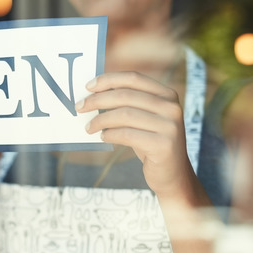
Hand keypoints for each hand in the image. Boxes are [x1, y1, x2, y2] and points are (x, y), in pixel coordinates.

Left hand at [75, 72, 195, 196]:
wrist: (172, 174)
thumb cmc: (150, 142)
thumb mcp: (144, 118)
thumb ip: (128, 102)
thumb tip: (93, 92)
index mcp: (167, 94)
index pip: (133, 78)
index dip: (108, 80)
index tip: (88, 86)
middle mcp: (171, 107)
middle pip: (125, 95)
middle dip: (97, 100)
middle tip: (80, 107)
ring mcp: (170, 126)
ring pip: (125, 114)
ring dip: (101, 120)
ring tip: (90, 127)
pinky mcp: (163, 145)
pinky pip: (127, 134)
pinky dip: (110, 134)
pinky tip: (103, 137)